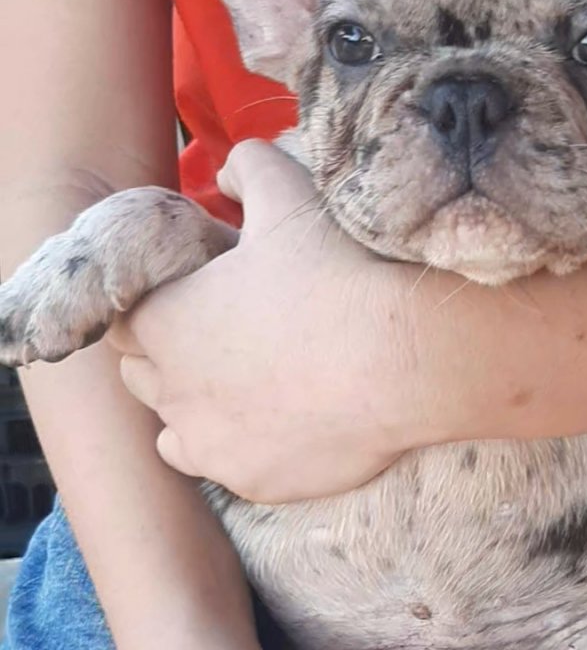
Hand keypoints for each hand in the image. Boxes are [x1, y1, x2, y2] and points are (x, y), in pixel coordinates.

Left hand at [107, 140, 422, 501]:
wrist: (402, 361)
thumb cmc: (335, 275)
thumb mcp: (287, 196)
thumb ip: (246, 168)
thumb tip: (229, 170)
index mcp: (164, 322)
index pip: (122, 319)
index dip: (154, 305)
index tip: (193, 297)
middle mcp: (171, 391)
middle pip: (141, 377)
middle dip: (168, 358)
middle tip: (222, 338)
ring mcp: (210, 443)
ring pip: (173, 433)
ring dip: (194, 411)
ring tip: (243, 389)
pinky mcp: (253, 481)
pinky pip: (226, 469)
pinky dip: (241, 449)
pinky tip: (280, 425)